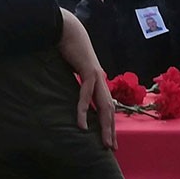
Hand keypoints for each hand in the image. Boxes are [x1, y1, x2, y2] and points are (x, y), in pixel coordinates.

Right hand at [57, 9, 117, 150]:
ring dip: (104, 126)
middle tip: (112, 149)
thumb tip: (67, 95)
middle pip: (109, 110)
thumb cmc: (67, 49)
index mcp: (97, 82)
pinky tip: (82, 125)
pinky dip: (84, 110)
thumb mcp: (70, 71)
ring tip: (104, 143)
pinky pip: (86, 95)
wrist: (68, 30)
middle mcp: (101, 81)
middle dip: (111, 130)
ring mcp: (97, 76)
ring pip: (104, 106)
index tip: (109, 140)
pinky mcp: (89, 71)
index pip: (106, 106)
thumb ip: (72, 83)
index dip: (108, 123)